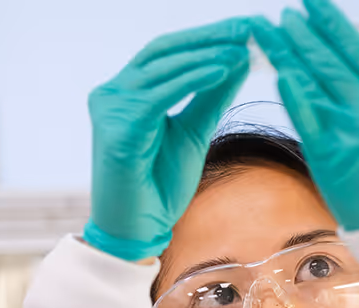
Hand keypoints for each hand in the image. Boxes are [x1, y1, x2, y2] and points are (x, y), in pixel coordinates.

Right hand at [84, 18, 253, 261]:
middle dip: (208, 37)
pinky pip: (158, 96)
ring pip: (162, 68)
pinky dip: (191, 79)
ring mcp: (110, 109)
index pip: (167, 52)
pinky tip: (222, 70)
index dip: (205, 36)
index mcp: (127, 92)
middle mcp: (112, 94)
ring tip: (242, 46)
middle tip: (248, 27)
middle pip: (163, 51)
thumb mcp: (194, 131)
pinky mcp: (117, 130)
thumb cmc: (160, 185)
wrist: (137, 229)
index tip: (244, 27)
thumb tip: (237, 57)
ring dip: (205, 54)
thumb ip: (210, 96)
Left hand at [252, 0, 358, 230]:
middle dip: (301, 33)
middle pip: (328, 62)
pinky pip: (302, 117)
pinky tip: (275, 71)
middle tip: (283, 13)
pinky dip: (288, 92)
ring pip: (309, 84)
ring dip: (284, 54)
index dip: (331, 23)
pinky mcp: (326, 158)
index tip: (311, 3)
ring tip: (264, 32)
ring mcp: (348, 135)